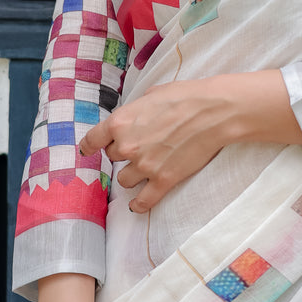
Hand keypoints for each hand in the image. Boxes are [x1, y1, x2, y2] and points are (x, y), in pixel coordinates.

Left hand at [79, 71, 301, 212]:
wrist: (214, 112)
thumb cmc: (185, 96)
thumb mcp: (150, 95)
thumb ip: (134, 111)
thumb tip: (130, 119)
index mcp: (120, 122)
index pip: (92, 140)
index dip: (89, 146)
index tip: (88, 150)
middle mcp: (127, 146)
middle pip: (112, 158)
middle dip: (122, 153)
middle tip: (139, 146)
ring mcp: (145, 166)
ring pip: (124, 180)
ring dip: (131, 175)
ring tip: (143, 169)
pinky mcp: (164, 180)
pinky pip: (143, 201)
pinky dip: (139, 205)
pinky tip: (136, 206)